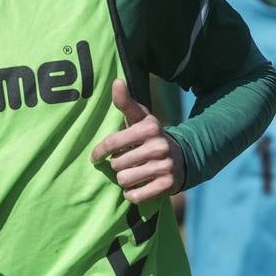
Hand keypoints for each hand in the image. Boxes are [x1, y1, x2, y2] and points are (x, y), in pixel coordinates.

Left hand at [90, 79, 185, 203]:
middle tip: (126, 162)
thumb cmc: (149, 137)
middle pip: (117, 163)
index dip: (99, 152)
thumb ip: (125, 102)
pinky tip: (137, 187)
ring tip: (132, 173)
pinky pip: (136, 195)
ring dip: (124, 179)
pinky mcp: (168, 184)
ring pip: (125, 180)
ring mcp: (165, 165)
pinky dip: (132, 194)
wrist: (180, 158)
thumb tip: (116, 80)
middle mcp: (159, 145)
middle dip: (118, 165)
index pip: (112, 143)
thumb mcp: (139, 119)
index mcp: (150, 127)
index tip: (96, 157)